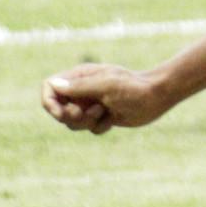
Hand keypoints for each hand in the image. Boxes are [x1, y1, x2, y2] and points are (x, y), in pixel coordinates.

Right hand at [43, 64, 172, 133]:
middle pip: (58, 109)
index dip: (49, 102)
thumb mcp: (105, 86)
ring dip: (87, 122)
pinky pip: (89, 129)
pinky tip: (114, 118)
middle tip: (93, 111)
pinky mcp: (100, 116)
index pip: (50, 87)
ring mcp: (90, 104)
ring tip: (104, 112)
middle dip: (72, 116)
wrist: (156, 96)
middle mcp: (81, 90)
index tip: (61, 113)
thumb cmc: (132, 87)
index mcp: (78, 77)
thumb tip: (54, 85)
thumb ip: (79, 87)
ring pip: (73, 122)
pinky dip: (100, 127)